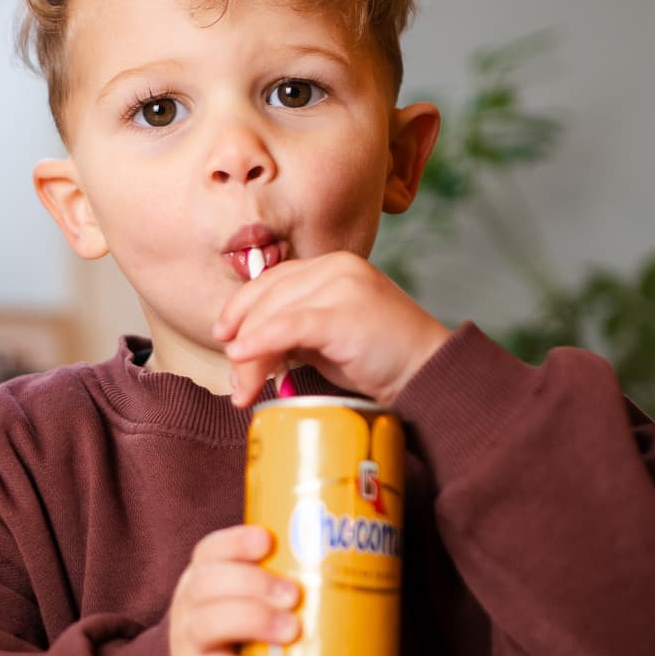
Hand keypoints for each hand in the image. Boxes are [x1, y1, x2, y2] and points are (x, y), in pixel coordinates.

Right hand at [168, 525, 300, 655]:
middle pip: (208, 582)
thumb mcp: (257, 601)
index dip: (237, 542)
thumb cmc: (248, 632)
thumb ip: (286, 583)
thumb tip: (351, 568)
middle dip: (253, 583)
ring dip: (251, 621)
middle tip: (294, 595)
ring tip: (290, 630)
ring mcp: (187, 643)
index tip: (267, 541)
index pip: (212, 550)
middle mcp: (190, 604)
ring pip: (206, 624)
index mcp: (206, 575)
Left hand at [213, 251, 450, 407]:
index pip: (273, 281)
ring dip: (248, 354)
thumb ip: (293, 332)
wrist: (430, 372)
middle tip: (234, 382)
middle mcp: (337, 268)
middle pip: (267, 298)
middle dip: (241, 340)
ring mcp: (342, 286)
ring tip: (242, 389)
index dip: (241, 307)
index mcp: (333, 266)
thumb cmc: (381, 360)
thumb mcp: (328, 339)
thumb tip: (247, 348)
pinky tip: (242, 358)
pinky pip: (287, 326)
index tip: (223, 336)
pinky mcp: (344, 313)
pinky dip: (259, 342)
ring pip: (272, 314)